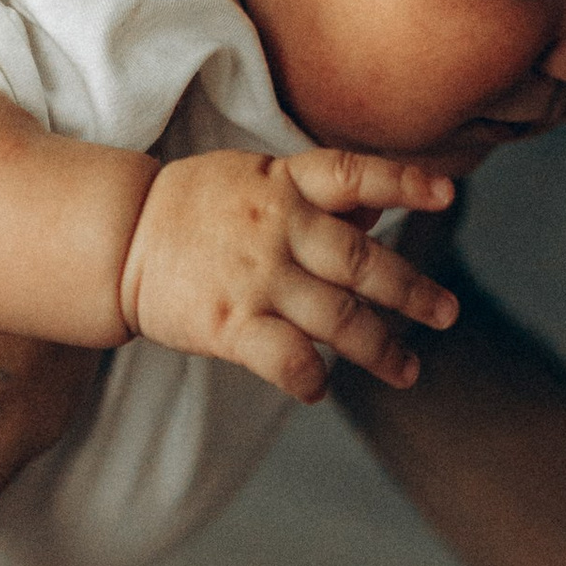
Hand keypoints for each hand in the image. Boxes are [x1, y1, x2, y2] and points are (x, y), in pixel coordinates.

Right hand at [116, 149, 458, 403]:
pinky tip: (322, 390)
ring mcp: (257, 278)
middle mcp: (279, 229)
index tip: (448, 195)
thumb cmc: (193, 207)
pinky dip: (311, 378)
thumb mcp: (254, 176)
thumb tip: (379, 205)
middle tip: (447, 313)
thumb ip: (316, 191)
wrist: (117, 238)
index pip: (356, 176)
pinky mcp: (229, 323)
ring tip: (408, 370)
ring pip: (338, 317)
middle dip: (412, 291)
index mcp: (286, 184)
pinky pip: (286, 357)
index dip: (405, 182)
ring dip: (380, 348)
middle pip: (363, 262)